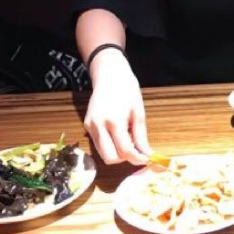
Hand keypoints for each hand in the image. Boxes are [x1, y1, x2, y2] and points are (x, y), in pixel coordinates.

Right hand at [84, 50, 151, 164]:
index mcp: (114, 120)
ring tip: (128, 139)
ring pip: (103, 154)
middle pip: (110, 158)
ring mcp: (90, 126)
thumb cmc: (127, 89)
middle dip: (125, 159)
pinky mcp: (87, 125)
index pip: (125, 150)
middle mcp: (98, 125)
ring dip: (117, 153)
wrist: (109, 75)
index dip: (137, 158)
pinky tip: (118, 134)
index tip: (147, 158)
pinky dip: (110, 146)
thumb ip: (141, 136)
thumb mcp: (138, 111)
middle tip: (136, 150)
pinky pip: (98, 144)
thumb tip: (147, 154)